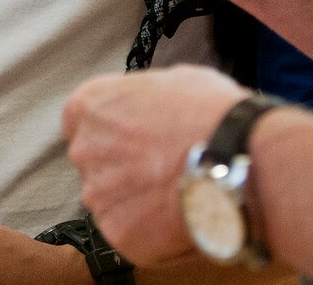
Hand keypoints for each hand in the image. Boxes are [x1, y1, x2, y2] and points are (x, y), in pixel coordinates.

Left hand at [61, 66, 250, 263]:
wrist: (235, 158)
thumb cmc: (210, 111)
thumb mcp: (173, 80)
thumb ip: (145, 98)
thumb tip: (150, 108)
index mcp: (92, 105)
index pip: (77, 120)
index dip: (106, 130)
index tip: (127, 137)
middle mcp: (84, 149)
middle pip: (93, 162)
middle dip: (120, 165)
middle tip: (159, 166)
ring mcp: (98, 194)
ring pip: (109, 199)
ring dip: (134, 199)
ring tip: (175, 192)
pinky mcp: (117, 231)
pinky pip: (127, 230)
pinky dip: (148, 228)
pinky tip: (178, 214)